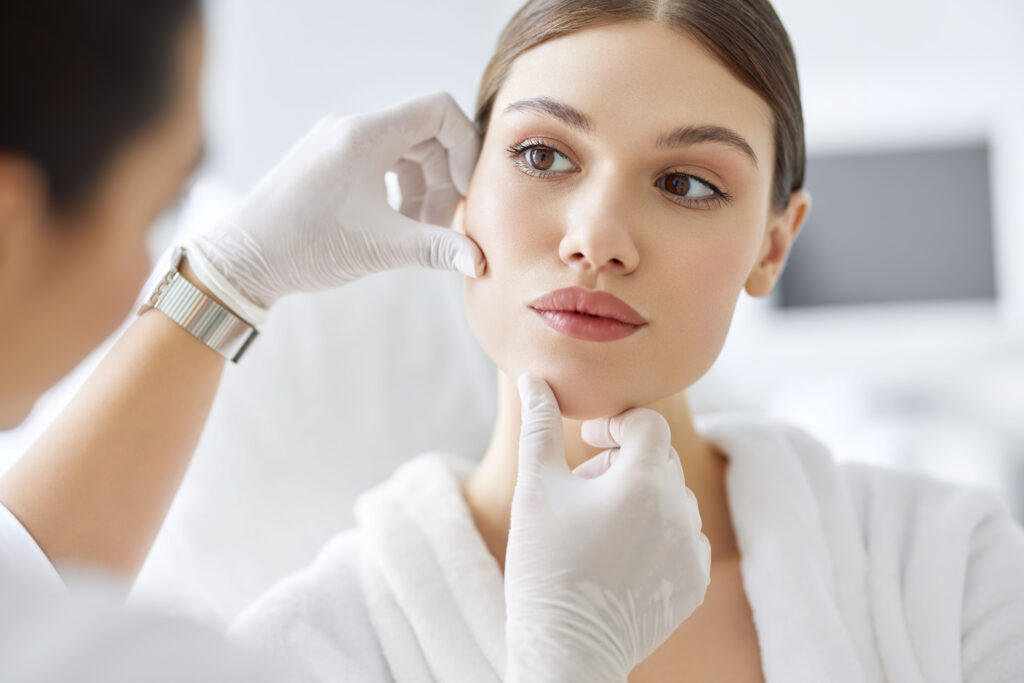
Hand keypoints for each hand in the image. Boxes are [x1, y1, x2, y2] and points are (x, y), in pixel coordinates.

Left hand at [182, 91, 485, 325]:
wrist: (243, 259)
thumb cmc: (305, 245)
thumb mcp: (381, 248)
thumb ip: (436, 248)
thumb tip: (478, 260)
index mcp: (366, 135)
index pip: (439, 110)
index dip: (465, 147)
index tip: (464, 192)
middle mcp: (350, 128)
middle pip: (424, 135)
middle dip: (443, 179)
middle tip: (441, 226)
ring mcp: (336, 143)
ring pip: (403, 151)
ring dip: (422, 188)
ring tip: (417, 231)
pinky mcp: (326, 161)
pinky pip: (379, 162)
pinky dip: (398, 189)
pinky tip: (393, 224)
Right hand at [504, 373, 711, 682]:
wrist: (565, 649)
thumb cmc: (544, 565)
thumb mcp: (536, 489)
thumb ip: (539, 426)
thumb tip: (534, 378)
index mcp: (645, 482)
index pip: (648, 424)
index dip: (616, 425)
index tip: (589, 441)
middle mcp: (680, 512)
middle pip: (659, 460)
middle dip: (623, 463)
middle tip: (582, 492)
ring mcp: (692, 550)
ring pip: (672, 499)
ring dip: (641, 499)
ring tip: (597, 528)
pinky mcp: (694, 582)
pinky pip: (683, 538)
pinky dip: (657, 536)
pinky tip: (619, 558)